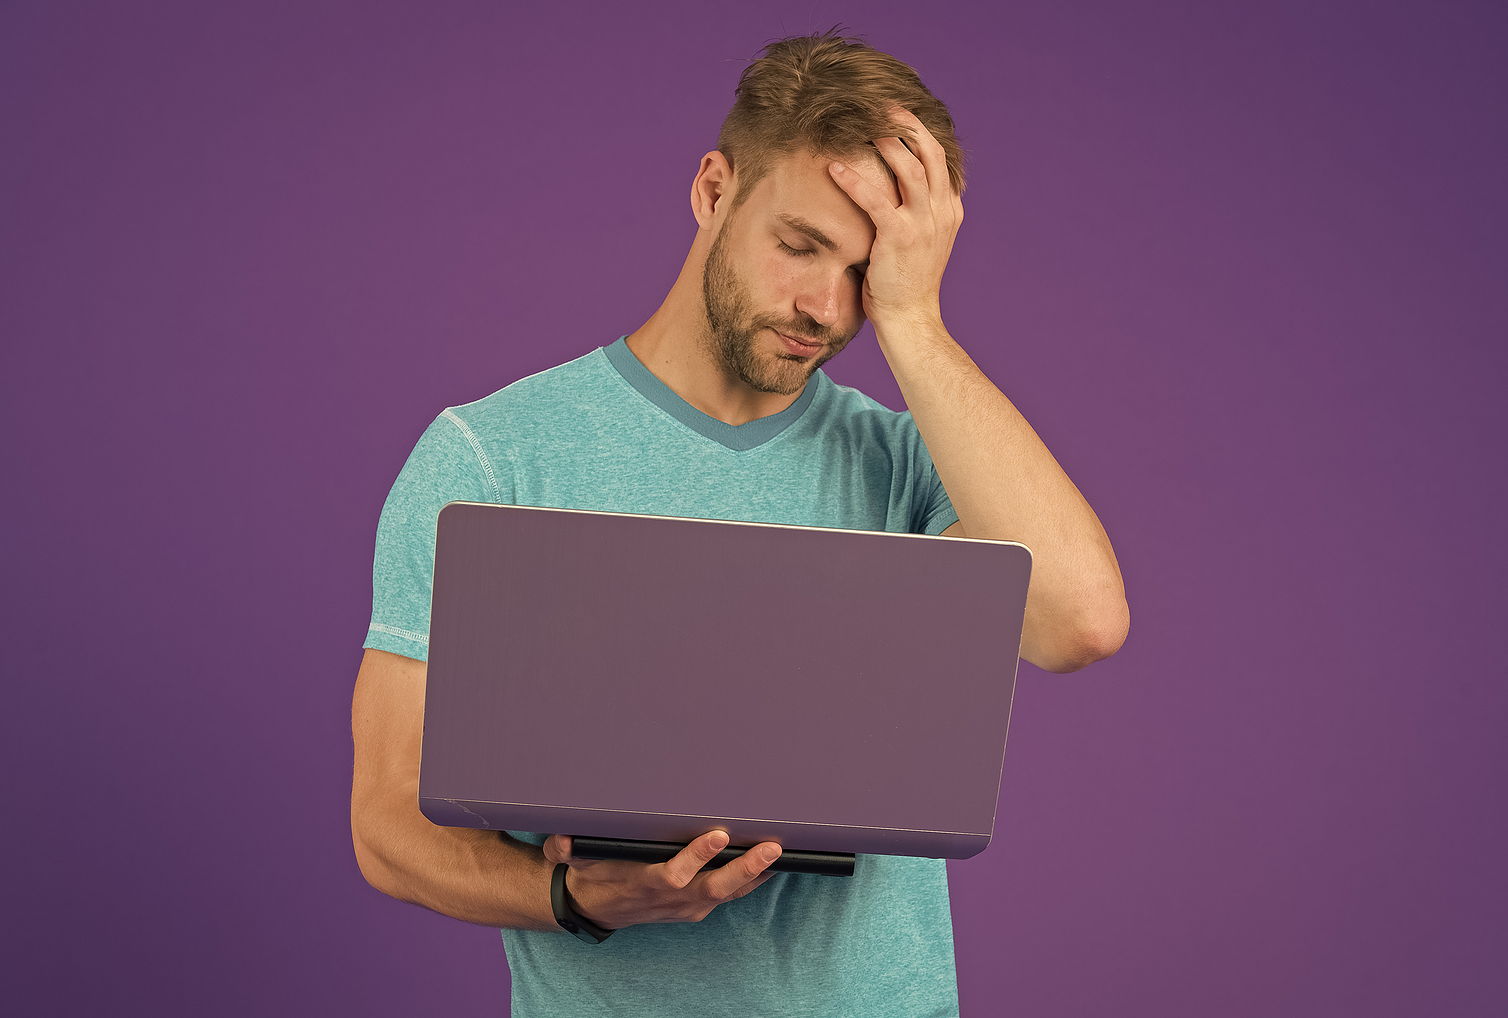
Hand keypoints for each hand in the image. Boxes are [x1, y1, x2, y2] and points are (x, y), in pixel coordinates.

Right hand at [541, 829, 782, 928]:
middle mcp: (672, 898)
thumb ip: (566, 848)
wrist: (595, 907)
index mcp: (645, 883)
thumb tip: (561, 839)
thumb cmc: (592, 873)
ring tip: (782, 851)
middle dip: (744, 867)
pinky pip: (731, 894)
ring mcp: (688, 905)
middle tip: (770, 847)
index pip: (675, 874)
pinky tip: (772, 863)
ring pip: (728, 891)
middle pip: (714, 887)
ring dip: (756, 873)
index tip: (718, 835)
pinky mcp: (698, 905)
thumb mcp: (573, 858)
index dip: (698, 857)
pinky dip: (753, 880)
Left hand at [826, 103, 962, 327]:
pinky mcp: (900, 238)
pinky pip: (876, 200)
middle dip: (907, 125)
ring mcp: (924, 225)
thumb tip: (895, 193)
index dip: (919, 132)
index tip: (899, 114)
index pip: (939, 160)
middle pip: (930, 154)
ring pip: (910, 169)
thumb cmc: (906, 285)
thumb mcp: (921, 243)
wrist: (911, 320)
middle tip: (883, 106)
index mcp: (949, 211)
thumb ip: (915, 215)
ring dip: (886, 144)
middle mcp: (942, 213)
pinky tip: (834, 169)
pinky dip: (854, 181)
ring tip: (862, 128)